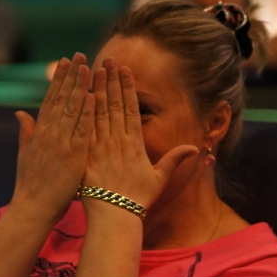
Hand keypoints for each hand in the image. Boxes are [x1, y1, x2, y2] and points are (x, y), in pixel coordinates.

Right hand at [10, 54, 93, 221]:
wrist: (33, 209)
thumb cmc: (31, 185)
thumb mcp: (25, 154)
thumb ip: (25, 132)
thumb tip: (20, 113)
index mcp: (39, 133)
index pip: (50, 99)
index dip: (58, 79)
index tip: (65, 61)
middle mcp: (49, 134)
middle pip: (61, 99)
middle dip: (70, 76)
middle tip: (78, 55)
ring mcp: (60, 144)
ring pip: (71, 110)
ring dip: (80, 87)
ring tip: (88, 67)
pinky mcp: (72, 156)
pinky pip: (82, 131)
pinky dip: (86, 114)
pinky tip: (93, 97)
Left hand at [83, 57, 197, 213]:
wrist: (115, 216)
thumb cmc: (138, 199)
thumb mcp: (160, 178)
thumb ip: (175, 160)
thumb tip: (196, 149)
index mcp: (135, 144)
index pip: (131, 109)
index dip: (128, 88)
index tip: (124, 70)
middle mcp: (118, 141)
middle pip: (114, 105)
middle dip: (111, 81)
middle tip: (107, 60)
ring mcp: (102, 147)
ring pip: (99, 112)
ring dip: (96, 90)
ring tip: (93, 70)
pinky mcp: (88, 155)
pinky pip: (86, 129)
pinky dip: (84, 112)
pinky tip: (81, 95)